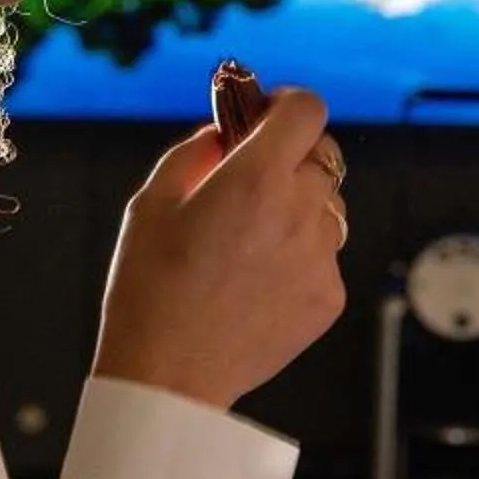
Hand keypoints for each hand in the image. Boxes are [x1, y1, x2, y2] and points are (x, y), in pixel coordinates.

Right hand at [92, 86, 347, 408]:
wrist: (168, 374)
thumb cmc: (149, 288)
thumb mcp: (152, 203)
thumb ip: (196, 152)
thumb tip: (225, 131)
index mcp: (255, 179)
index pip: (307, 110)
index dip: (288, 104)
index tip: (268, 113)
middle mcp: (300, 212)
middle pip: (323, 158)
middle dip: (291, 157)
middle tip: (252, 179)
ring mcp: (321, 257)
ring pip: (327, 208)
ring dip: (298, 209)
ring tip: (245, 242)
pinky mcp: (330, 296)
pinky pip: (323, 256)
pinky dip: (298, 256)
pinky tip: (254, 281)